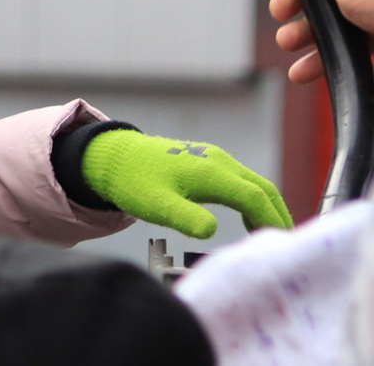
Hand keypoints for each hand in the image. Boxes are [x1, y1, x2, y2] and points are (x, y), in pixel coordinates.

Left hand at [77, 129, 290, 237]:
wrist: (113, 156)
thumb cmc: (133, 180)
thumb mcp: (156, 205)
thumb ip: (186, 218)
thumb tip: (213, 231)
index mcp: (210, 171)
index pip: (255, 197)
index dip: (271, 220)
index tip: (281, 243)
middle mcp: (217, 160)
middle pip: (262, 187)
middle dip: (278, 214)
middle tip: (287, 242)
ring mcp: (213, 157)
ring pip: (253, 182)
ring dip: (267, 206)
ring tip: (272, 233)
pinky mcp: (206, 160)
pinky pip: (240, 179)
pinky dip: (253, 198)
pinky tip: (249, 217)